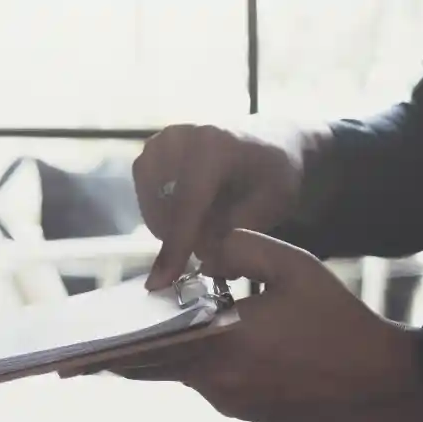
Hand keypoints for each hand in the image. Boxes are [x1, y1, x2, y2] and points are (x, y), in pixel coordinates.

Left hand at [104, 230, 422, 421]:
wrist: (384, 384)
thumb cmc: (340, 323)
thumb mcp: (295, 268)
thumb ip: (241, 249)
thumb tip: (202, 251)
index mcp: (224, 347)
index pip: (147, 354)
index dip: (106, 356)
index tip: (68, 362)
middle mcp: (219, 384)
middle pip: (154, 370)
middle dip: (120, 360)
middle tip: (79, 358)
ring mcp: (233, 405)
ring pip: (185, 374)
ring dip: (169, 354)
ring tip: (149, 333)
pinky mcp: (249, 414)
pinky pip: (212, 384)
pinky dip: (200, 363)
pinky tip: (208, 343)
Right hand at [133, 121, 311, 289]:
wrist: (272, 141)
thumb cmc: (275, 175)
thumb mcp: (268, 207)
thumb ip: (230, 232)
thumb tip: (198, 256)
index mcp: (215, 147)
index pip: (186, 206)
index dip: (175, 247)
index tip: (160, 282)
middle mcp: (181, 137)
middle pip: (164, 207)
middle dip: (180, 237)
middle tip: (207, 248)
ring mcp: (162, 141)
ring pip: (151, 204)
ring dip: (171, 226)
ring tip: (203, 228)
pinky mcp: (152, 150)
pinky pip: (147, 195)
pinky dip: (165, 213)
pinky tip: (191, 216)